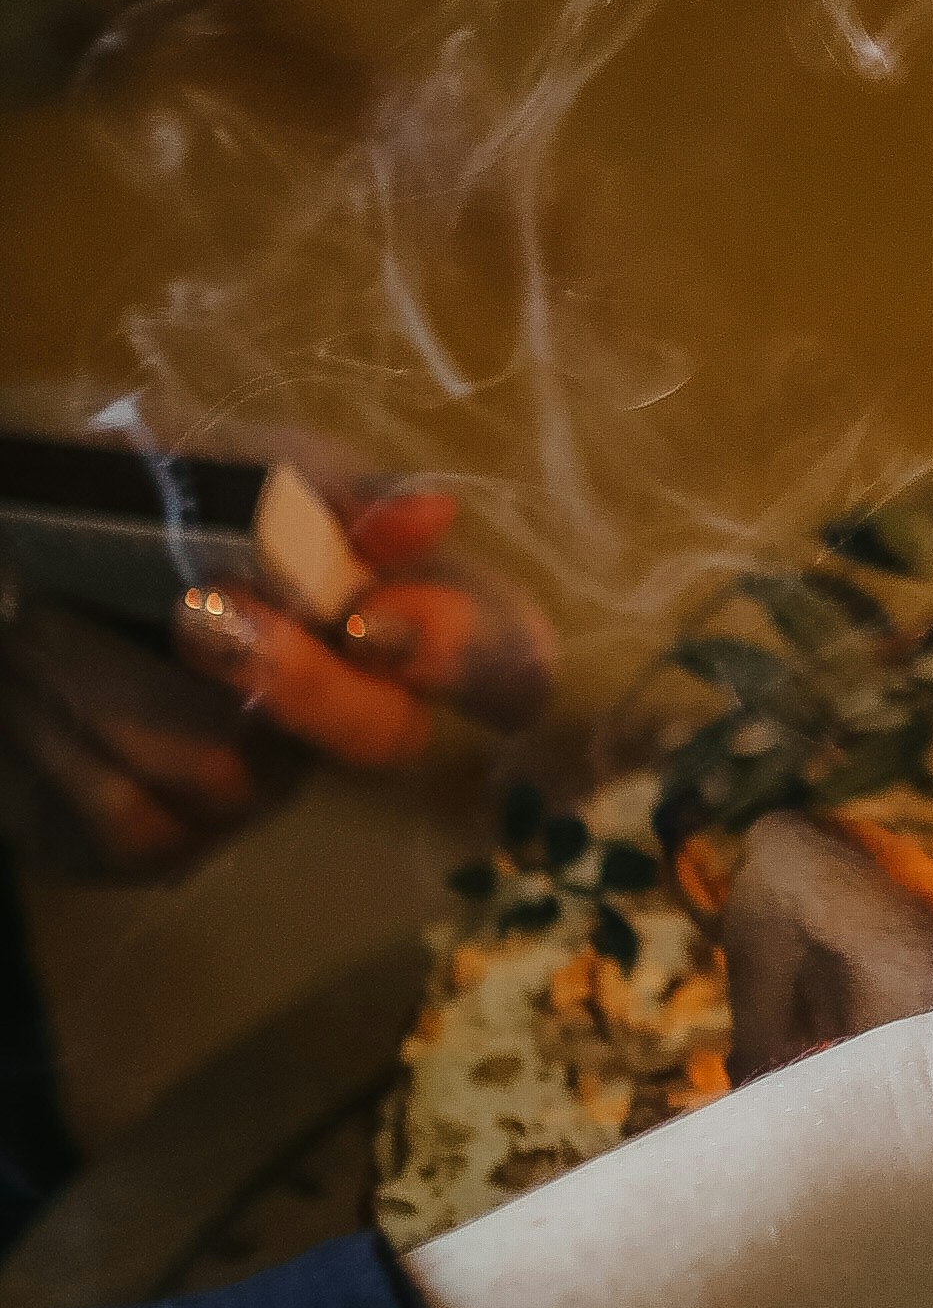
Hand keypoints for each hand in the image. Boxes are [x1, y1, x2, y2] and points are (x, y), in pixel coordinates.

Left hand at [1, 475, 550, 874]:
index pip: (510, 664)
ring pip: (233, 778)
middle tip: (200, 611)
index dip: (466, 658)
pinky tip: (34, 680)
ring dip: (121, 680)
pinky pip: (137, 822)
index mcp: (383, 607)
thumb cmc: (120, 494)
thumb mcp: (216, 462)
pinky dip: (67, 736)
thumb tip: (431, 519)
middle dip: (297, 682)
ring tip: (48, 611)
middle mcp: (340, 711)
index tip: (368, 617)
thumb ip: (319, 486)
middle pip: (389, 745)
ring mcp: (253, 790)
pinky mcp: (153, 845)